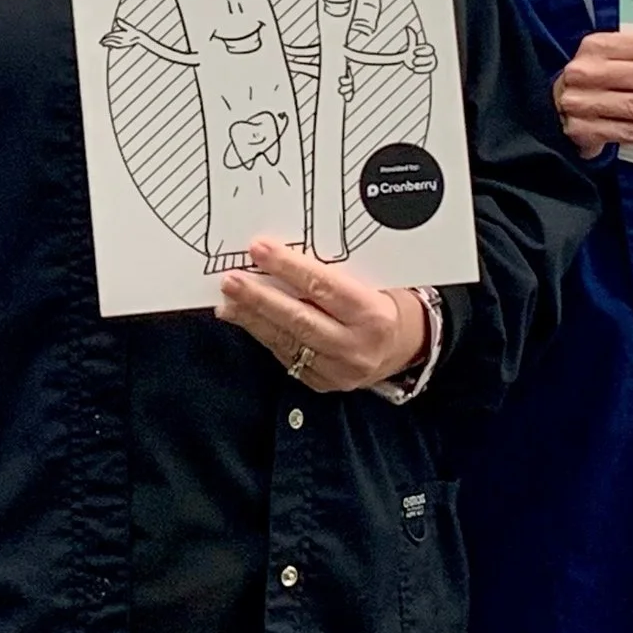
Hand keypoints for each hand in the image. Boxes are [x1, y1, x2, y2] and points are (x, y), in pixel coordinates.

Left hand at [218, 238, 423, 392]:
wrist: (405, 346)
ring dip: (252, 319)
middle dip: (260, 298)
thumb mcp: (371, 282)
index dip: (287, 267)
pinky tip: (244, 320)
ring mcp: (339, 371)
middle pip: (300, 319)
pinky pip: (286, 356)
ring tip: (227, 301)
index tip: (258, 249)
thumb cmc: (382, 302)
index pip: (323, 287)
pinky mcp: (323, 384)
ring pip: (287, 341)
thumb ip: (332, 274)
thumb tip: (278, 257)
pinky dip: (263, 335)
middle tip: (230, 280)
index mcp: (373, 314)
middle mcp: (357, 346)